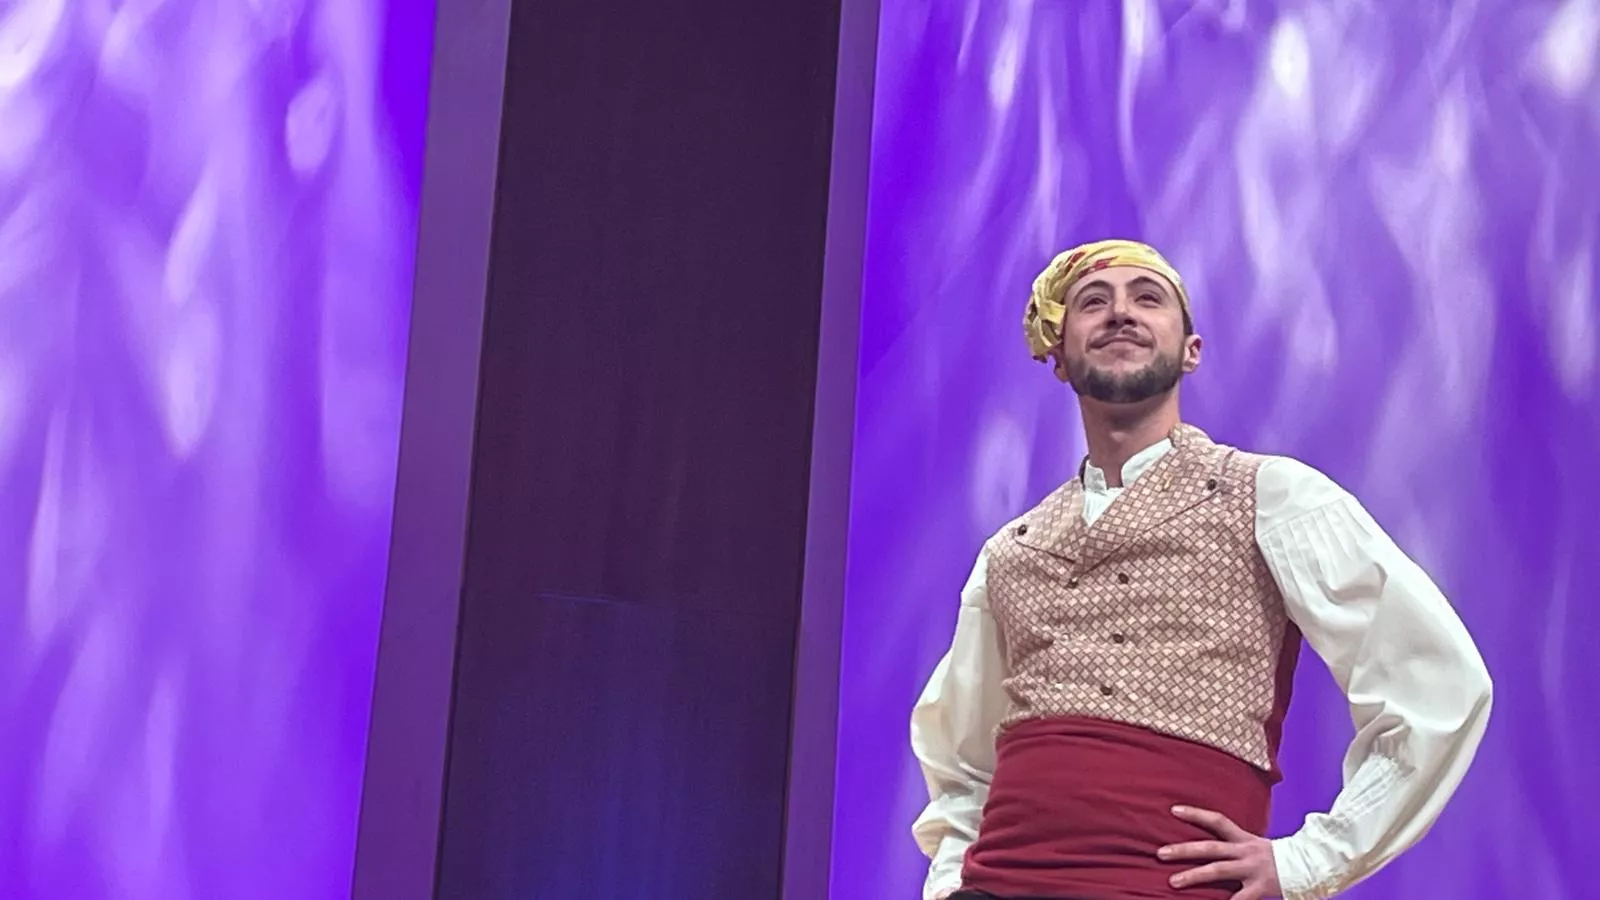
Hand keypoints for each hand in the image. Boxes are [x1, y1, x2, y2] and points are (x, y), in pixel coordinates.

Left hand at [1158, 805, 1280, 899]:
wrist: (1312, 867)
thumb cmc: (1278, 860)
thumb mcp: (1255, 847)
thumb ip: (1234, 846)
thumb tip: (1206, 847)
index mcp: (1244, 839)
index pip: (1217, 821)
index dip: (1196, 814)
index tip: (1173, 810)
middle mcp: (1246, 852)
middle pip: (1210, 848)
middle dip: (1184, 850)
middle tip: (1160, 853)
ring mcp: (1252, 870)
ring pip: (1218, 871)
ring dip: (1193, 876)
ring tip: (1172, 882)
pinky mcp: (1260, 889)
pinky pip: (1239, 898)